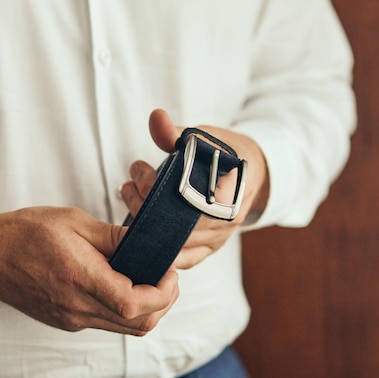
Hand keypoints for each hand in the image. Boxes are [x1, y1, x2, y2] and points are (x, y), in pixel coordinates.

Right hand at [0, 206, 178, 335]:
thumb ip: (114, 236)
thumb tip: (147, 244)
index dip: (162, 293)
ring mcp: (72, 319)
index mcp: (79, 279)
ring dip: (147, 309)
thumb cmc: (25, 233)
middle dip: (163, 303)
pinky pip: (107, 323)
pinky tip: (123, 284)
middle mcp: (77, 307)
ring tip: (149, 278)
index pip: (134, 304)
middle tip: (167, 277)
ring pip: (126, 328)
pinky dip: (125, 309)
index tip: (170, 272)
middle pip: (138, 325)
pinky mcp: (67, 321)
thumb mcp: (74, 222)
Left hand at [120, 109, 269, 268]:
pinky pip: (182, 259)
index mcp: (232, 191)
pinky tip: (136, 227)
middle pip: (180, 225)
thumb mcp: (205, 138)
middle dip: (146, 204)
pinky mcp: (208, 249)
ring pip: (177, 244)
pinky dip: (157, 247)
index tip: (140, 171)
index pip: (192, 200)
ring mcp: (218, 238)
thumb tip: (156, 117)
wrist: (250, 173)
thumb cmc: (226, 155)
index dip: (159, 190)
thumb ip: (177, 133)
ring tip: (128, 195)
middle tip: (129, 183)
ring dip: (145, 223)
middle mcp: (227, 220)